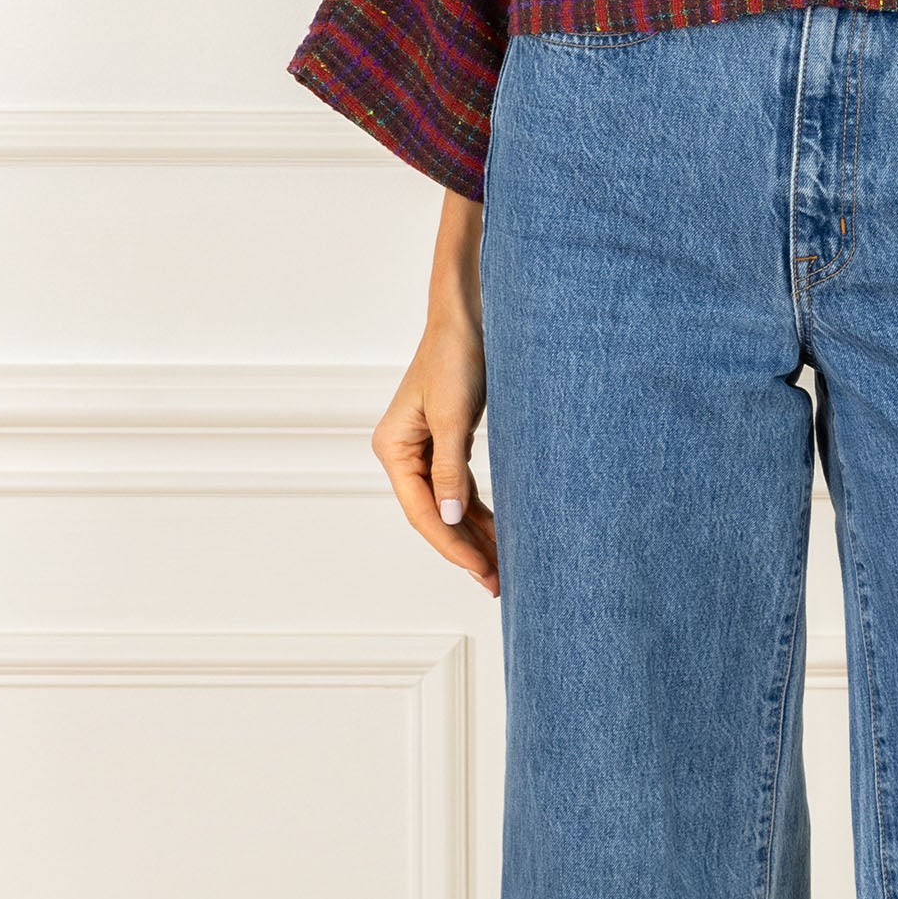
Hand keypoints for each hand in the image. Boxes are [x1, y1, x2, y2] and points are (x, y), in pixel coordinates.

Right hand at [374, 194, 496, 593]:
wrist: (471, 314)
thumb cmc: (457, 356)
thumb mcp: (454, 416)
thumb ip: (449, 471)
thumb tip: (448, 519)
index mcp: (394, 447)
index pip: (421, 511)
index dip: (451, 545)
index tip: (483, 571)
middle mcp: (404, 452)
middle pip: (433, 516)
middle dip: (465, 550)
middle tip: (498, 584)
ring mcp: (425, 449)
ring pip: (449, 506)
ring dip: (475, 536)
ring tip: (503, 569)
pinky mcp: (448, 442)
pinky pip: (460, 490)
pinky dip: (480, 513)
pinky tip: (501, 534)